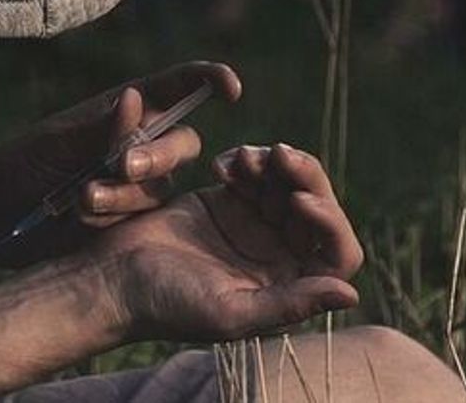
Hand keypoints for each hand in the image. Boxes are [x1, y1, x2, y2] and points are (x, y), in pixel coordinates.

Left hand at [0, 62, 240, 262]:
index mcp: (124, 109)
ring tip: (81, 198)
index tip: (231, 87)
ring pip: (161, 187)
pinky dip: (114, 217)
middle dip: (158, 155)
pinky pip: (144, 219)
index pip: (178, 87)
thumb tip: (135, 97)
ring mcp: (137, 184)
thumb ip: (98, 129)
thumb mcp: (56, 144)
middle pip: (182, 144)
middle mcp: (139, 142)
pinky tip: (80, 217)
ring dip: (125, 193)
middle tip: (121, 166)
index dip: (208, 80)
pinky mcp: (130, 220)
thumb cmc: (22, 166)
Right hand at [94, 144, 363, 340]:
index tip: (299, 200)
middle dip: (306, 177)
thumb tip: (352, 293)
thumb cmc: (168, 305)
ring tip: (245, 157)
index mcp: (287, 286)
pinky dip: (246, 161)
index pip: (336, 253)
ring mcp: (254, 225)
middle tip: (281, 153)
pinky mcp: (228, 201)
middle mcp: (278, 256)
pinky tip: (224, 164)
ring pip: (288, 183)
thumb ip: (290, 303)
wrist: (112, 278)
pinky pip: (254, 172)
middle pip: (317, 208)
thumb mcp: (230, 312)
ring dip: (275, 163)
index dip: (329, 223)